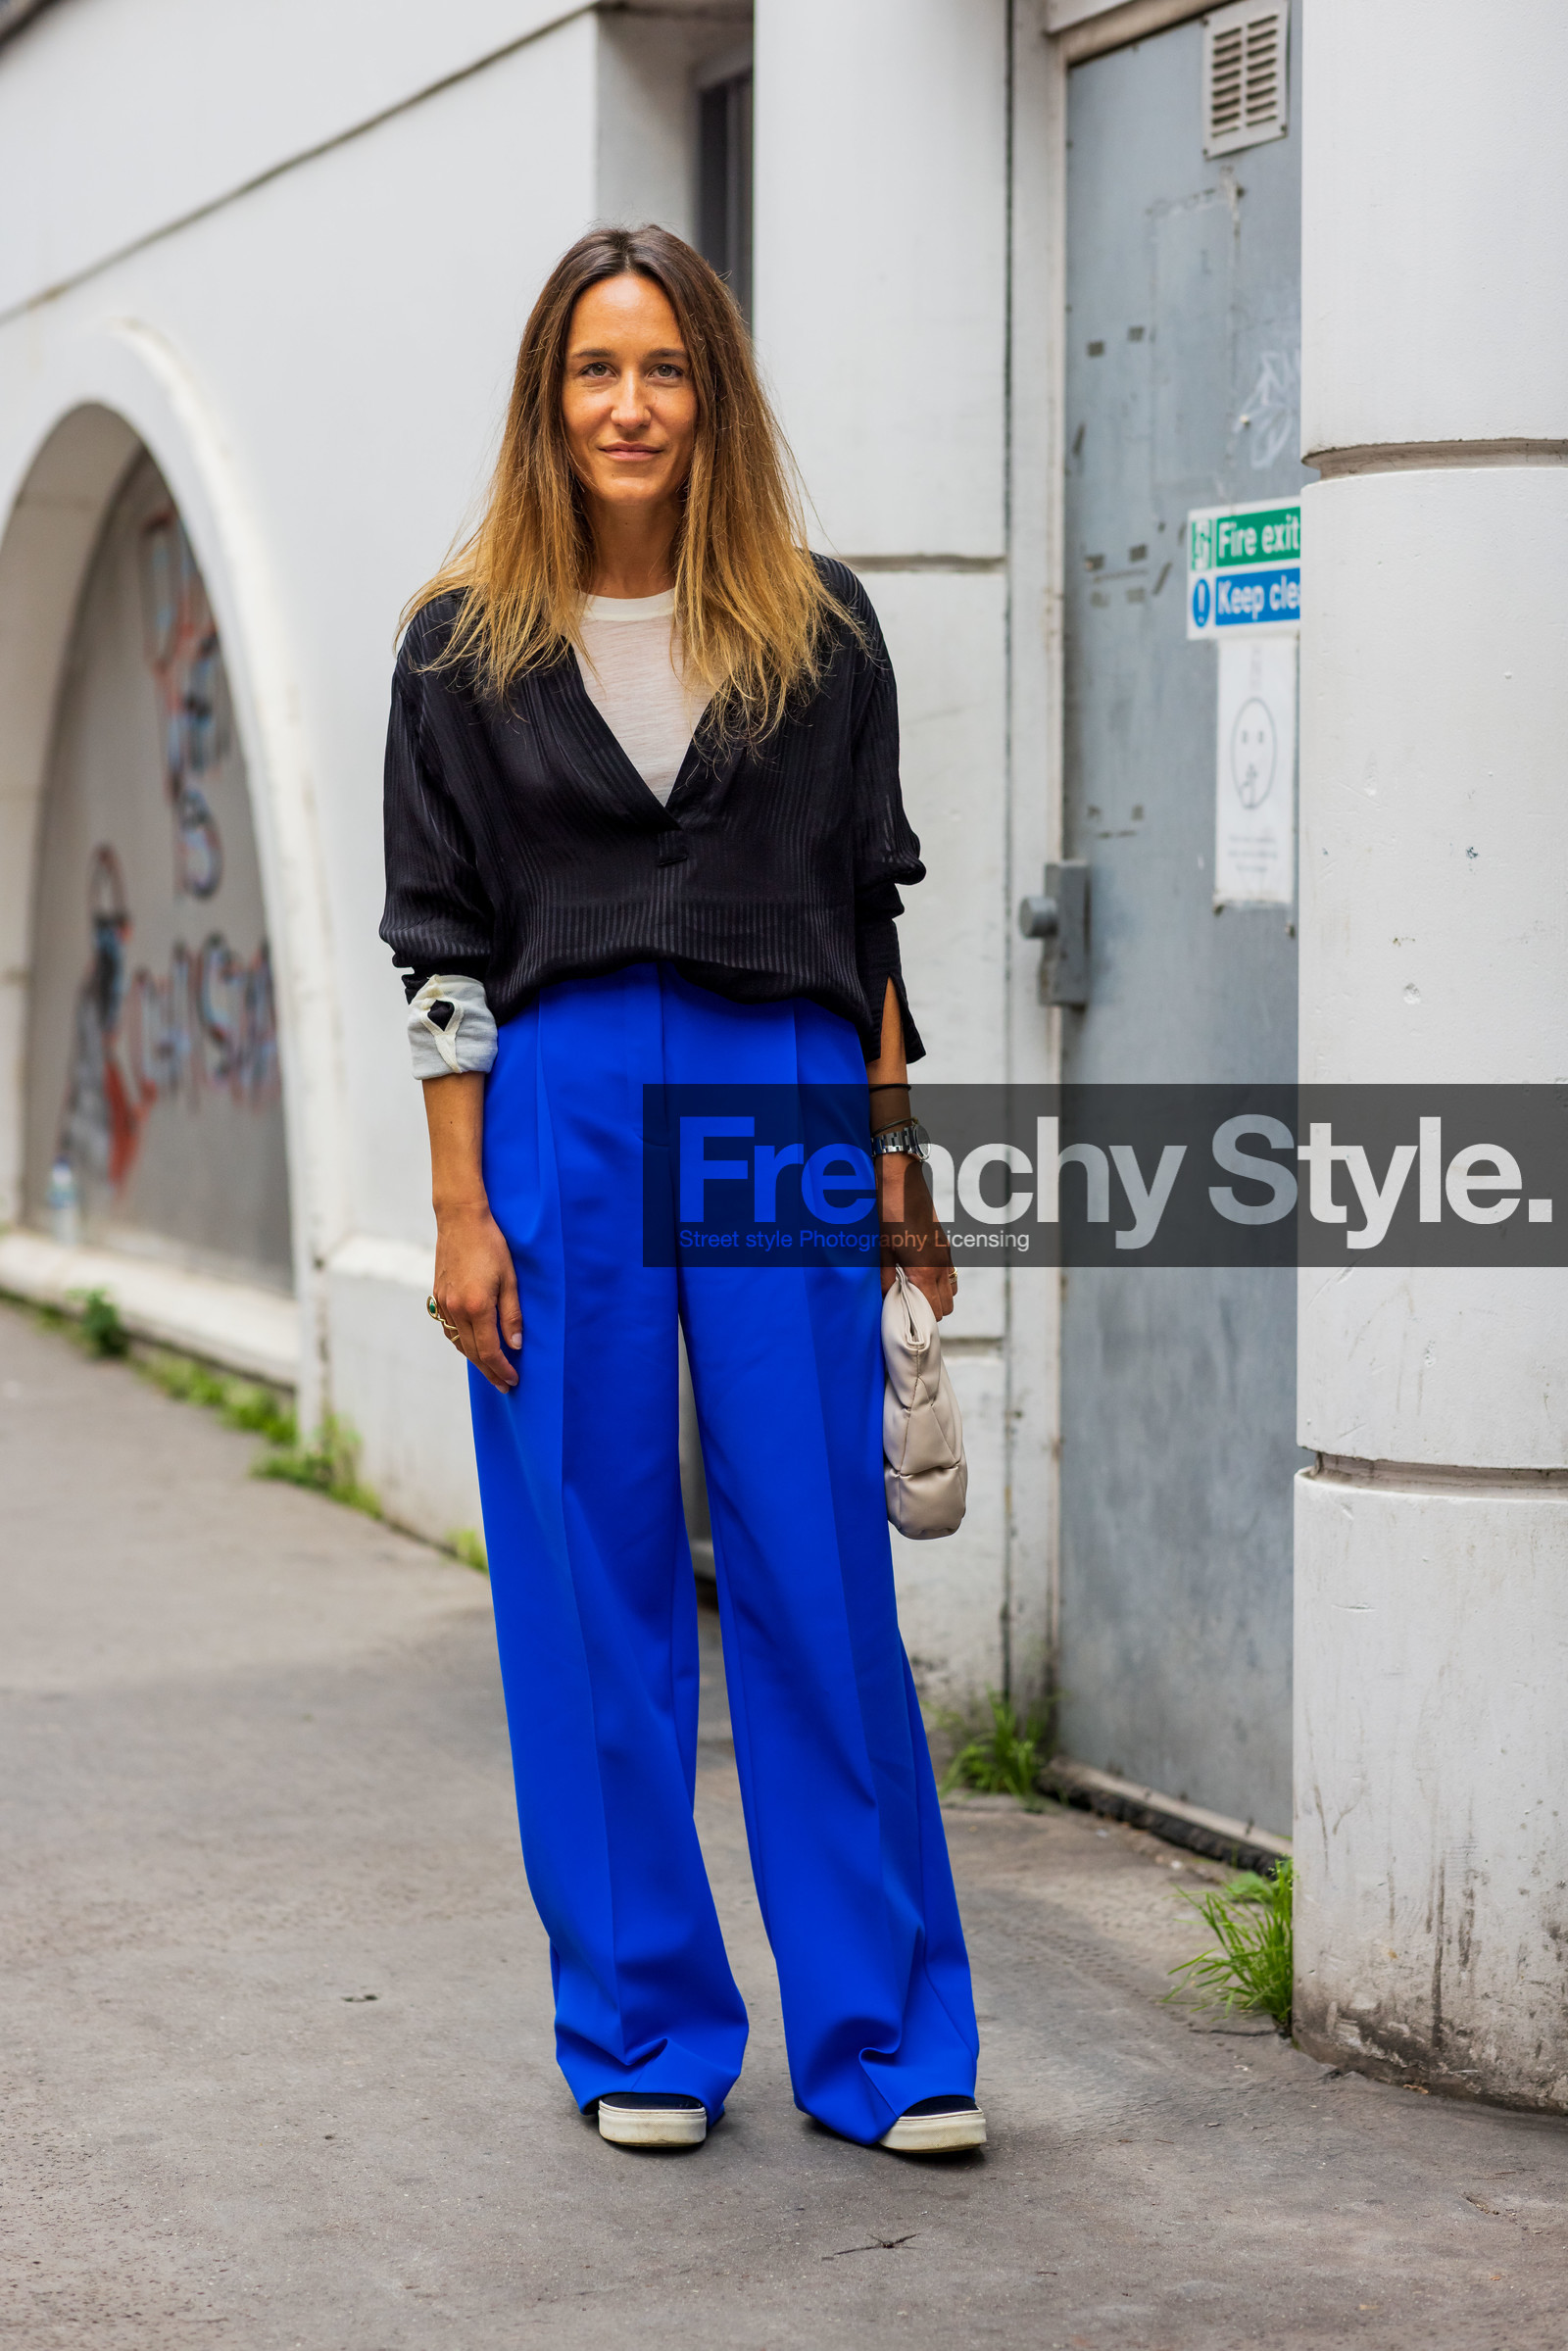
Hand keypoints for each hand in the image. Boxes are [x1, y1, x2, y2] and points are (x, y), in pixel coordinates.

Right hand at [432, 1198, 521, 1388]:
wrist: (460, 1220)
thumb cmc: (491, 1245)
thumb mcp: (510, 1279)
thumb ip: (512, 1315)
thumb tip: (515, 1346)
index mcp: (476, 1306)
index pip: (489, 1350)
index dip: (502, 1369)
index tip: (513, 1380)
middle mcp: (455, 1309)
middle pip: (472, 1352)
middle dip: (490, 1372)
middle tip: (504, 1385)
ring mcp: (443, 1303)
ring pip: (458, 1343)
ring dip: (475, 1359)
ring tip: (491, 1370)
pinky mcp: (437, 1296)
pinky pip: (448, 1329)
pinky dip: (461, 1342)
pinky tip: (472, 1345)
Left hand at [877, 1154, 956, 1320]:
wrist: (901, 1180)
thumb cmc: (887, 1214)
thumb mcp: (880, 1250)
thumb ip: (884, 1279)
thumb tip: (884, 1300)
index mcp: (924, 1271)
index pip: (934, 1311)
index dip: (921, 1320)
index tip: (905, 1321)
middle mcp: (940, 1266)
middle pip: (947, 1306)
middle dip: (929, 1312)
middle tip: (907, 1310)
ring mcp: (945, 1255)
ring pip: (951, 1291)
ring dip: (937, 1297)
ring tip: (914, 1294)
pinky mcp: (945, 1245)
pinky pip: (950, 1274)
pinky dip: (940, 1282)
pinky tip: (920, 1276)